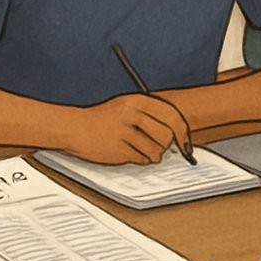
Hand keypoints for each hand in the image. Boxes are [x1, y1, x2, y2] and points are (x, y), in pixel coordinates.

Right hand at [62, 94, 192, 164]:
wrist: (75, 127)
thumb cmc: (103, 119)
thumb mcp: (127, 106)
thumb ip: (150, 115)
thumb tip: (177, 132)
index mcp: (136, 100)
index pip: (171, 115)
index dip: (182, 132)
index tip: (185, 142)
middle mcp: (131, 114)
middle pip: (166, 135)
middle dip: (166, 145)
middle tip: (157, 146)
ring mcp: (124, 132)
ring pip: (156, 151)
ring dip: (153, 155)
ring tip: (141, 149)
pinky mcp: (118, 149)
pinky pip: (141, 159)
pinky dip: (140, 159)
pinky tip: (129, 152)